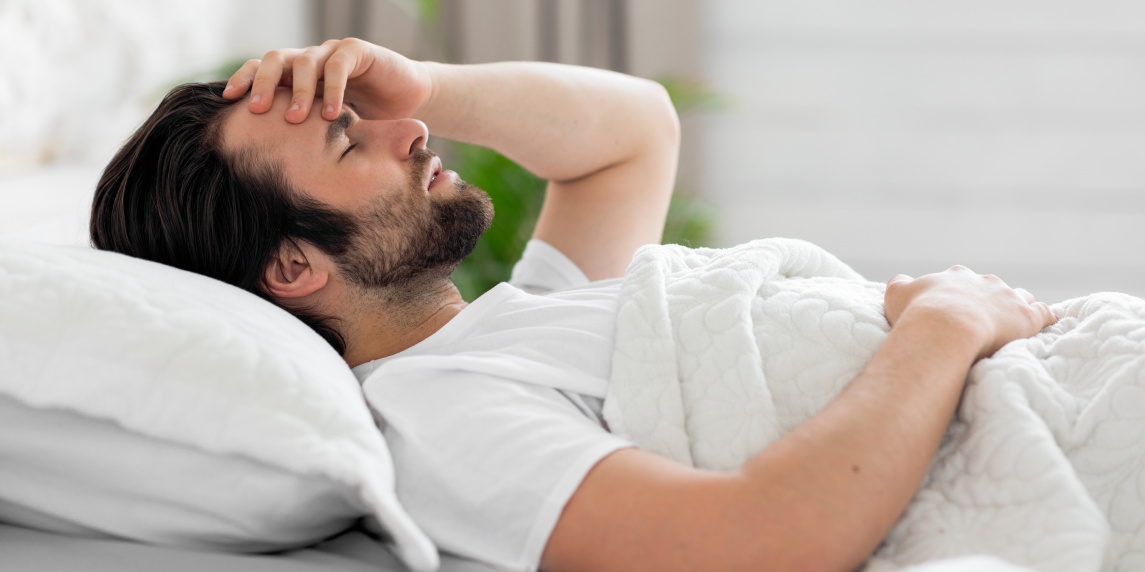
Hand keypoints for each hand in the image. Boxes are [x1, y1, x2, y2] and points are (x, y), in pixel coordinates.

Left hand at [222, 38, 433, 123]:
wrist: (407, 101)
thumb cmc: (366, 118)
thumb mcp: (327, 128)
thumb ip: (303, 133)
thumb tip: (264, 162)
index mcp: (297, 75)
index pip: (262, 69)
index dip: (244, 81)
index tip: (228, 102)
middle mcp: (311, 59)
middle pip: (276, 60)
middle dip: (263, 84)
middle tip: (258, 111)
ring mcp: (333, 53)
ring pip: (306, 62)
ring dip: (299, 92)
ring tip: (297, 119)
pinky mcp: (358, 52)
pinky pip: (339, 64)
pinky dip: (333, 89)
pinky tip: (333, 114)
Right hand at [883, 266, 1056, 359]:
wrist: (946, 327)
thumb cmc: (919, 313)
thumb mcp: (897, 294)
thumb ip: (899, 284)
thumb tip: (901, 281)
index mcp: (956, 276)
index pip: (961, 279)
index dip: (957, 293)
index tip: (953, 306)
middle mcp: (985, 281)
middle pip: (991, 286)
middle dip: (988, 299)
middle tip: (980, 318)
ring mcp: (1008, 297)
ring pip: (1020, 296)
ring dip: (1017, 305)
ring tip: (1014, 319)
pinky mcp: (1027, 317)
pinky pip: (1043, 313)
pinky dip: (1045, 317)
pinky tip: (1046, 322)